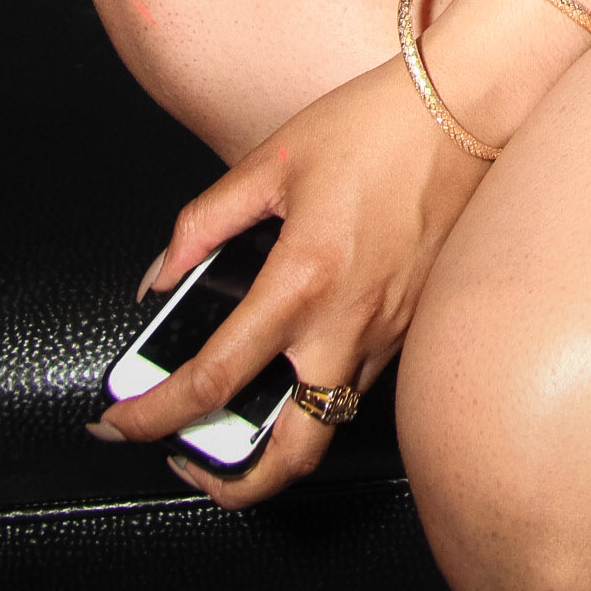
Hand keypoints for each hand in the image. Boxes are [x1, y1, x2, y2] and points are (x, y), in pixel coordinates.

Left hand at [90, 50, 485, 504]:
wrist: (469, 106)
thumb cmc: (379, 123)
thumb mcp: (272, 160)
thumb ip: (202, 221)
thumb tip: (161, 275)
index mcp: (302, 279)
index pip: (212, 379)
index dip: (152, 414)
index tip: (121, 421)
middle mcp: (350, 320)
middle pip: (290, 453)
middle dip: (232, 483)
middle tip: (193, 465)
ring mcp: (390, 330)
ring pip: (332, 424)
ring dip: (280, 441)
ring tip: (240, 418)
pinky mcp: (415, 323)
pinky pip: (362, 382)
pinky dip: (323, 393)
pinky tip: (300, 361)